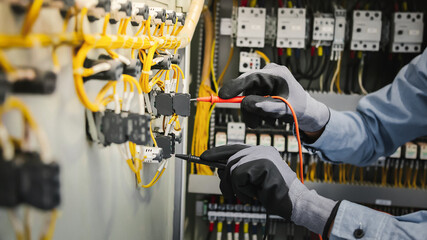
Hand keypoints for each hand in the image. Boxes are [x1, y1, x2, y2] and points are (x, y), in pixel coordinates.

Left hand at [201, 145, 336, 234]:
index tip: (203, 157)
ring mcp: (263, 156)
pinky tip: (256, 195)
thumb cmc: (274, 193)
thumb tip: (218, 169)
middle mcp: (262, 149)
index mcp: (261, 150)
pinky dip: (244, 191)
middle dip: (226, 180)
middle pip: (230, 160)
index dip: (217, 152)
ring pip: (233, 170)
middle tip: (229, 194)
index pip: (234, 147)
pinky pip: (239, 178)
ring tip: (251, 195)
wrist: (295, 202)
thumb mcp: (253, 181)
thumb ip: (239, 172)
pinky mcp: (263, 165)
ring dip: (238, 189)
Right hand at [219, 63, 328, 131]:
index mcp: (276, 73)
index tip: (223, 95)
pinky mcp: (262, 90)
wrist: (306, 112)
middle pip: (247, 89)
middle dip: (249, 108)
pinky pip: (251, 100)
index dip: (235, 86)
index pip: (250, 77)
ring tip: (268, 121)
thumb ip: (266, 106)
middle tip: (255, 123)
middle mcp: (268, 74)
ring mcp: (265, 82)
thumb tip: (247, 103)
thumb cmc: (300, 107)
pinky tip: (267, 117)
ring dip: (254, 112)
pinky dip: (257, 111)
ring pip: (248, 97)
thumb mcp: (283, 109)